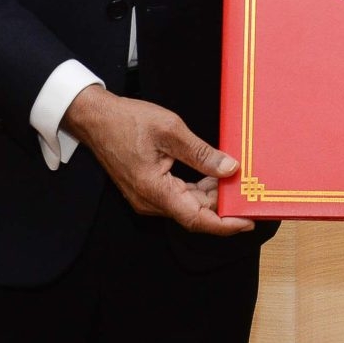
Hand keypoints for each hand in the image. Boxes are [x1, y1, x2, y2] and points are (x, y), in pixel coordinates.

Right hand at [62, 86, 254, 236]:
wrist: (95, 118)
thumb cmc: (127, 120)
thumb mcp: (170, 130)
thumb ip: (201, 153)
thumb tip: (229, 168)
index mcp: (154, 191)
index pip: (196, 219)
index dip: (225, 224)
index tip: (247, 221)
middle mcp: (149, 201)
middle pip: (194, 213)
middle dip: (222, 205)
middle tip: (247, 193)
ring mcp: (146, 196)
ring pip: (186, 204)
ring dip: (209, 195)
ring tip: (232, 179)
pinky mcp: (147, 188)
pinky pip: (177, 195)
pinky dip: (196, 187)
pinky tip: (211, 173)